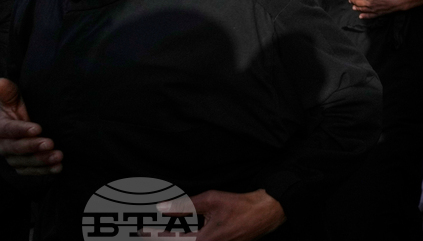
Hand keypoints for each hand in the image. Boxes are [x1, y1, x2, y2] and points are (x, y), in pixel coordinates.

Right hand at [0, 78, 61, 174]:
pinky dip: (44, 170)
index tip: (37, 128)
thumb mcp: (9, 95)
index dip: (20, 130)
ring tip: (58, 156)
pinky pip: (30, 170)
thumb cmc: (13, 104)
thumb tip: (1, 82)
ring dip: (41, 161)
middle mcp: (2, 144)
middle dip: (32, 147)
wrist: (19, 117)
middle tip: (50, 143)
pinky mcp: (22, 163)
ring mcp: (12, 156)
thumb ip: (6, 91)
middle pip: (15, 148)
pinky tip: (58, 167)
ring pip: (24, 162)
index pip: (7, 130)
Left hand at [158, 189, 284, 240]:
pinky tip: (185, 235)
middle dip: (165, 239)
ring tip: (165, 234)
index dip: (155, 237)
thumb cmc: (241, 206)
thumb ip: (185, 204)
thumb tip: (163, 207)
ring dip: (178, 239)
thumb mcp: (211, 200)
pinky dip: (189, 239)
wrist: (266, 212)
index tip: (142, 232)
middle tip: (150, 234)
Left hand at [349, 0, 408, 18]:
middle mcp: (369, 3)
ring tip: (353, 7)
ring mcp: (373, 9)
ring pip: (362, 9)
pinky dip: (364, 16)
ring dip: (357, 8)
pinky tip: (361, 16)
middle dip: (353, 0)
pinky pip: (369, 16)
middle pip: (358, 1)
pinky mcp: (378, 13)